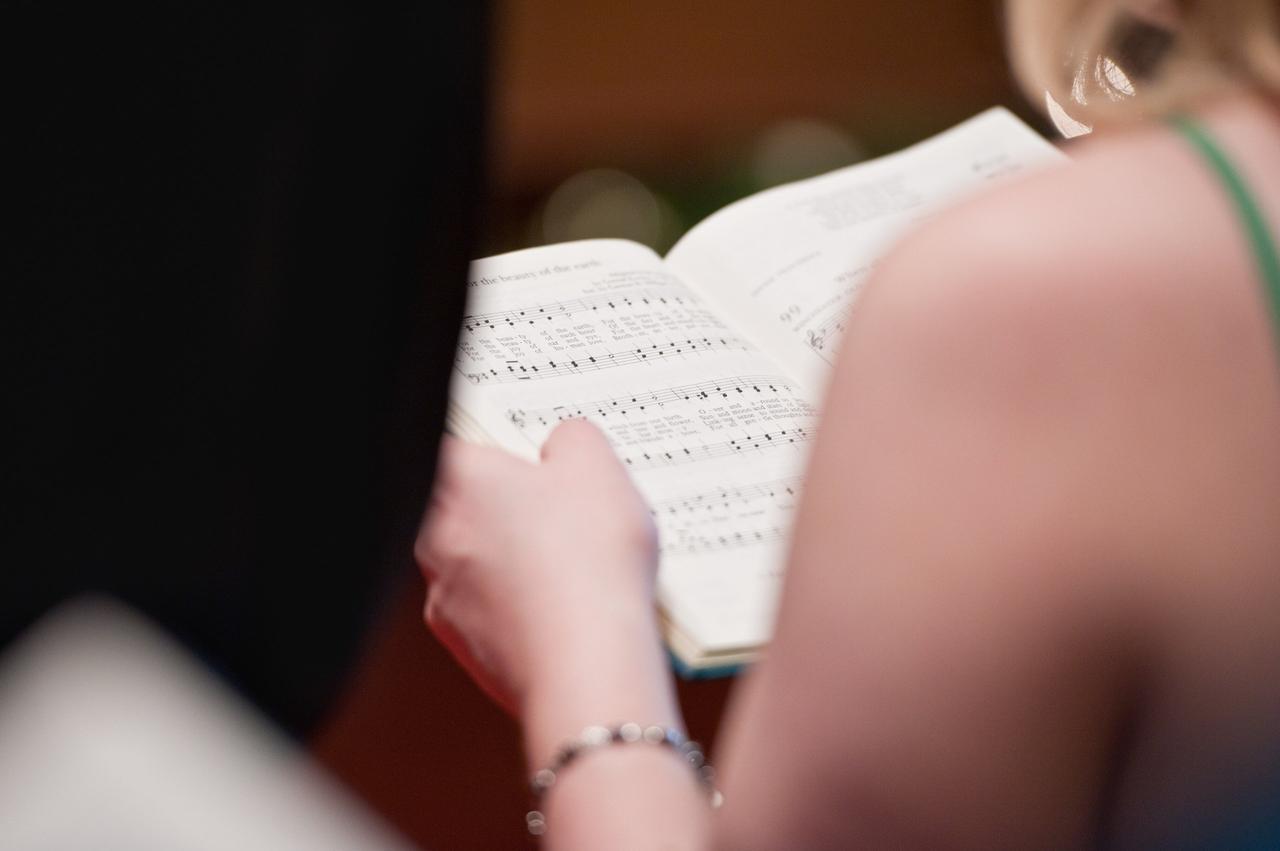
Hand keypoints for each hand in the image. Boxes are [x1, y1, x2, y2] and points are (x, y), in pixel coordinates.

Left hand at [415, 420, 659, 713]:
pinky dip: (523, 604)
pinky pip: (492, 609)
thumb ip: (572, 437)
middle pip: (468, 503)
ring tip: (578, 560)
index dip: (496, 442)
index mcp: (456, 481)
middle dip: (513, 503)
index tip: (530, 450)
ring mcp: (444, 596)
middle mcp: (433, 537)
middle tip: (567, 506)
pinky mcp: (464, 646)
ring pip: (480, 559)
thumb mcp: (598, 467)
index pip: (455, 442)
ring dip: (519, 557)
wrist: (588, 662)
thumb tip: (563, 444)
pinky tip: (568, 604)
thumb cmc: (588, 562)